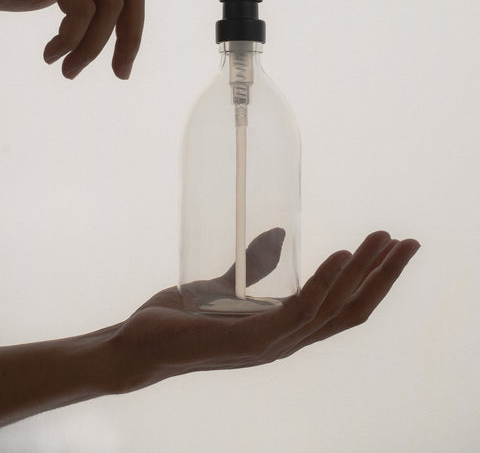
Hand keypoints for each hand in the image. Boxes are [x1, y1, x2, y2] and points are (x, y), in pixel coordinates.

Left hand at [111, 230, 419, 392]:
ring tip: (383, 240)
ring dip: (363, 273)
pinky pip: (300, 310)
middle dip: (384, 276)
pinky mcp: (252, 340)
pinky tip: (342, 256)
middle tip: (408, 241)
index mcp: (286, 329)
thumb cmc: (183, 319)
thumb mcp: (225, 287)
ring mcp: (273, 344)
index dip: (374, 281)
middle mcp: (288, 341)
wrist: (140, 344)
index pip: (343, 306)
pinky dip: (325, 282)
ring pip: (334, 308)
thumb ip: (252, 269)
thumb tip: (279, 236)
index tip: (394, 248)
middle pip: (351, 309)